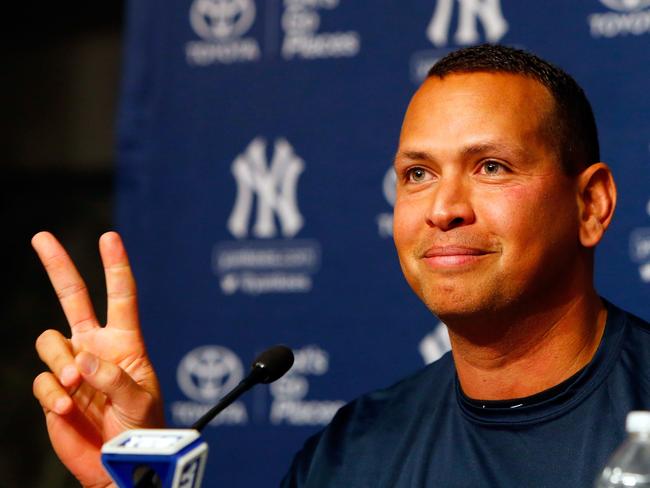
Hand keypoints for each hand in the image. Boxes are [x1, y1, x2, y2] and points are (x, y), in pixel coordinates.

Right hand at [32, 231, 163, 487]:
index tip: (109, 237)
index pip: (121, 297)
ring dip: (57, 361)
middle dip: (58, 266)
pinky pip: (42, 381)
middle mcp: (95, 347)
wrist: (118, 465)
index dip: (115, 266)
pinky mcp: (53, 391)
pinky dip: (50, 394)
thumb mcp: (140, 400)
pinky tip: (66, 410)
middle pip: (73, 298)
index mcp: (125, 343)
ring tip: (73, 385)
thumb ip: (114, 378)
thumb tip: (82, 359)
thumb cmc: (142, 429)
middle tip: (41, 237)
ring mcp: (72, 368)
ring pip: (49, 342)